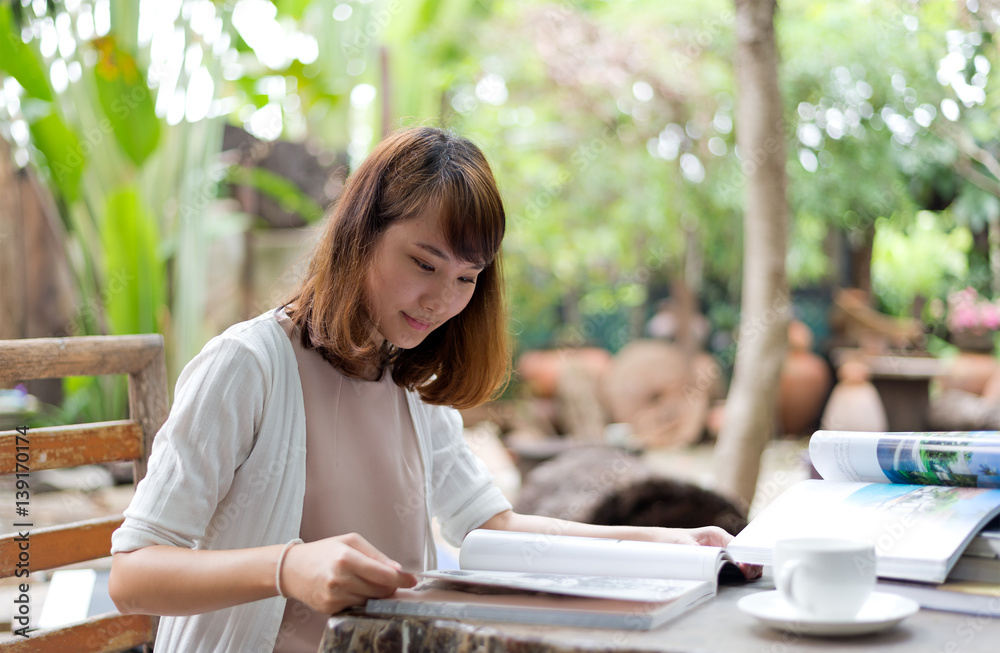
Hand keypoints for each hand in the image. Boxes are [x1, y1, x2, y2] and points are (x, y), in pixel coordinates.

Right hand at [280, 533, 417, 613]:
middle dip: (389, 587)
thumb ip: (376, 555)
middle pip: (380, 591)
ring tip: (366, 582)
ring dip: (375, 594)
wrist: (292, 569)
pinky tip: (352, 589)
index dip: (401, 579)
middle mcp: (339, 580)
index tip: (412, 580)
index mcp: (346, 559)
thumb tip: (397, 569)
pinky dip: (360, 600)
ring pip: (370, 601)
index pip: (383, 574)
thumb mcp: (350, 542)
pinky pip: (356, 607)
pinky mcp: (330, 609)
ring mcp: (334, 597)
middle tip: (390, 580)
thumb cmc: (323, 551)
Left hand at [646, 526, 762, 579]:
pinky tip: (739, 579)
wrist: (656, 543)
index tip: (745, 568)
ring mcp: (719, 553)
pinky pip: (731, 569)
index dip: (745, 557)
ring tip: (746, 578)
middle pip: (743, 554)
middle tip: (749, 576)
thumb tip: (710, 560)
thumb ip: (695, 550)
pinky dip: (737, 574)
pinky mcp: (715, 563)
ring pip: (740, 562)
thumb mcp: (682, 544)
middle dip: (750, 565)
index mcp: (716, 534)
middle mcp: (721, 543)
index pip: (739, 545)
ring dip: (745, 570)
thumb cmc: (669, 540)